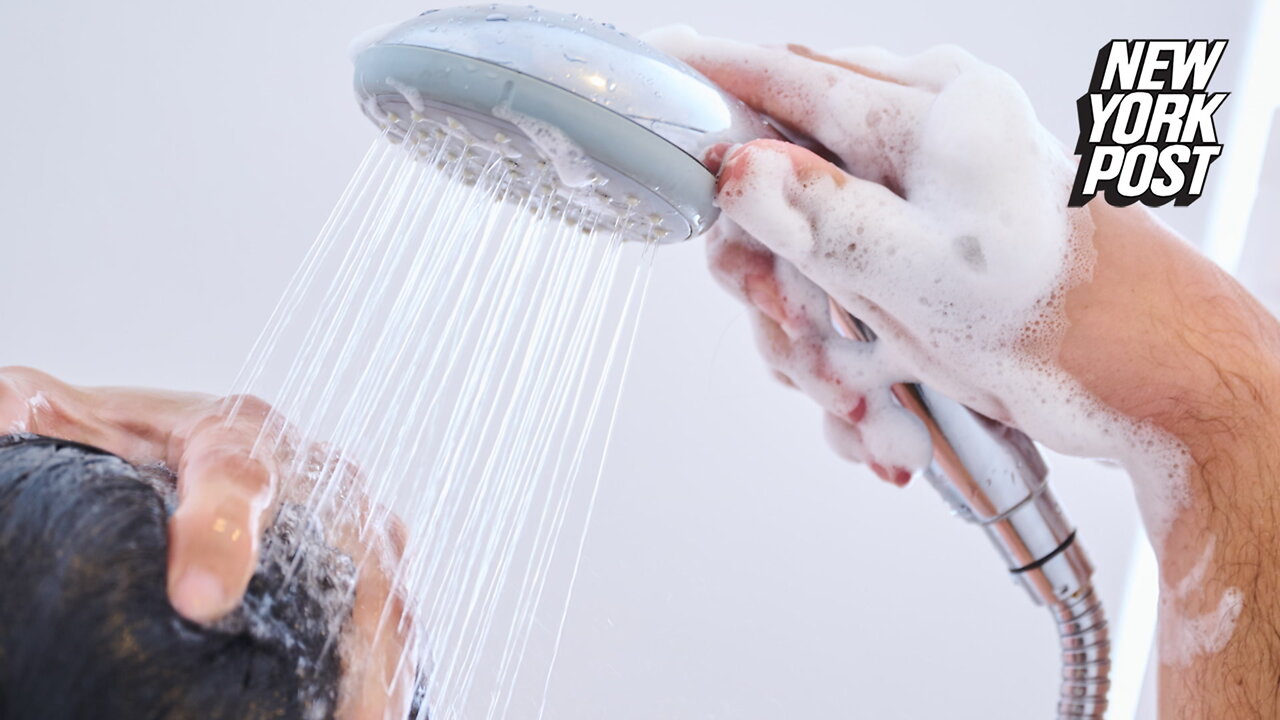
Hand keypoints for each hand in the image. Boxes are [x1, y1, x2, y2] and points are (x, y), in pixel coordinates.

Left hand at [0, 367, 413, 717]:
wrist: (183, 456)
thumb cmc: (126, 444)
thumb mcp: (69, 420)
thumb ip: (35, 416)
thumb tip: (10, 414)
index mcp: (236, 434)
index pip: (238, 476)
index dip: (223, 534)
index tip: (199, 599)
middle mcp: (314, 476)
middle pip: (349, 549)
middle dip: (347, 628)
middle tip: (340, 706)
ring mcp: (353, 526)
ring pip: (386, 595)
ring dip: (383, 667)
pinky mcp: (368, 573)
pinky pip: (392, 624)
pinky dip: (391, 674)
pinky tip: (377, 714)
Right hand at [647, 29, 1279, 716]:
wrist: (1143, 377)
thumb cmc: (1064, 316)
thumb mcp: (924, 270)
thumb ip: (820, 212)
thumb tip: (737, 166)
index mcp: (926, 114)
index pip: (785, 78)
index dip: (707, 83)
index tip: (649, 75)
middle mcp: (913, 147)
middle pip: (775, 187)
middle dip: (775, 279)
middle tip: (799, 329)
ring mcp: (910, 204)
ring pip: (798, 258)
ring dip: (815, 345)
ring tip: (867, 395)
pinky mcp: (909, 257)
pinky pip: (836, 301)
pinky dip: (847, 364)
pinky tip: (884, 408)